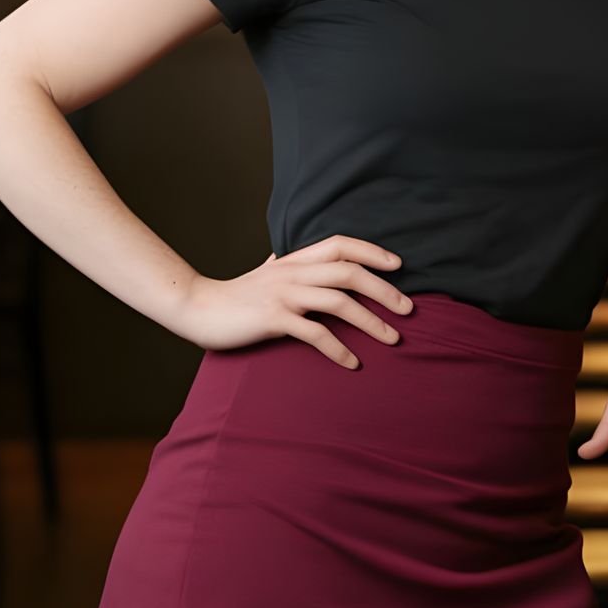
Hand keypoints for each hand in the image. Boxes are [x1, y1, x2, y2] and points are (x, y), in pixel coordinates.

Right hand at [173, 235, 413, 369]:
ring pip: (338, 301)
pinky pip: (315, 333)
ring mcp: (283, 295)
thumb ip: (282, 264)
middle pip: (349, 272)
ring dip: (371, 321)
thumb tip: (287, 254)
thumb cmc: (235, 295)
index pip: (340, 244)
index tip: (399, 265)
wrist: (198, 308)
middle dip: (384, 290)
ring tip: (393, 339)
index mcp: (294, 259)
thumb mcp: (264, 273)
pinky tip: (353, 363)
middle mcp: (293, 272)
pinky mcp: (273, 319)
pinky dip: (338, 349)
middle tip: (409, 309)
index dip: (372, 251)